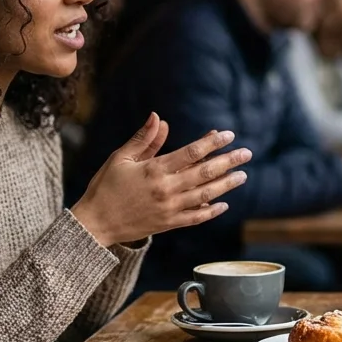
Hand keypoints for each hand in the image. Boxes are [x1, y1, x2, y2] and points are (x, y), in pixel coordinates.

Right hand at [72, 113, 251, 246]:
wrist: (95, 223)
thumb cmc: (106, 186)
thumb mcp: (121, 158)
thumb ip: (144, 139)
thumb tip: (159, 118)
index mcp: (154, 170)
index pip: (191, 153)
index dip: (212, 143)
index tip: (228, 135)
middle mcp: (165, 189)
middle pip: (205, 173)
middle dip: (228, 162)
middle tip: (247, 153)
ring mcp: (169, 208)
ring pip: (205, 195)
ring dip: (226, 185)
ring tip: (242, 175)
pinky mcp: (168, 224)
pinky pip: (195, 218)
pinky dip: (211, 211)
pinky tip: (224, 204)